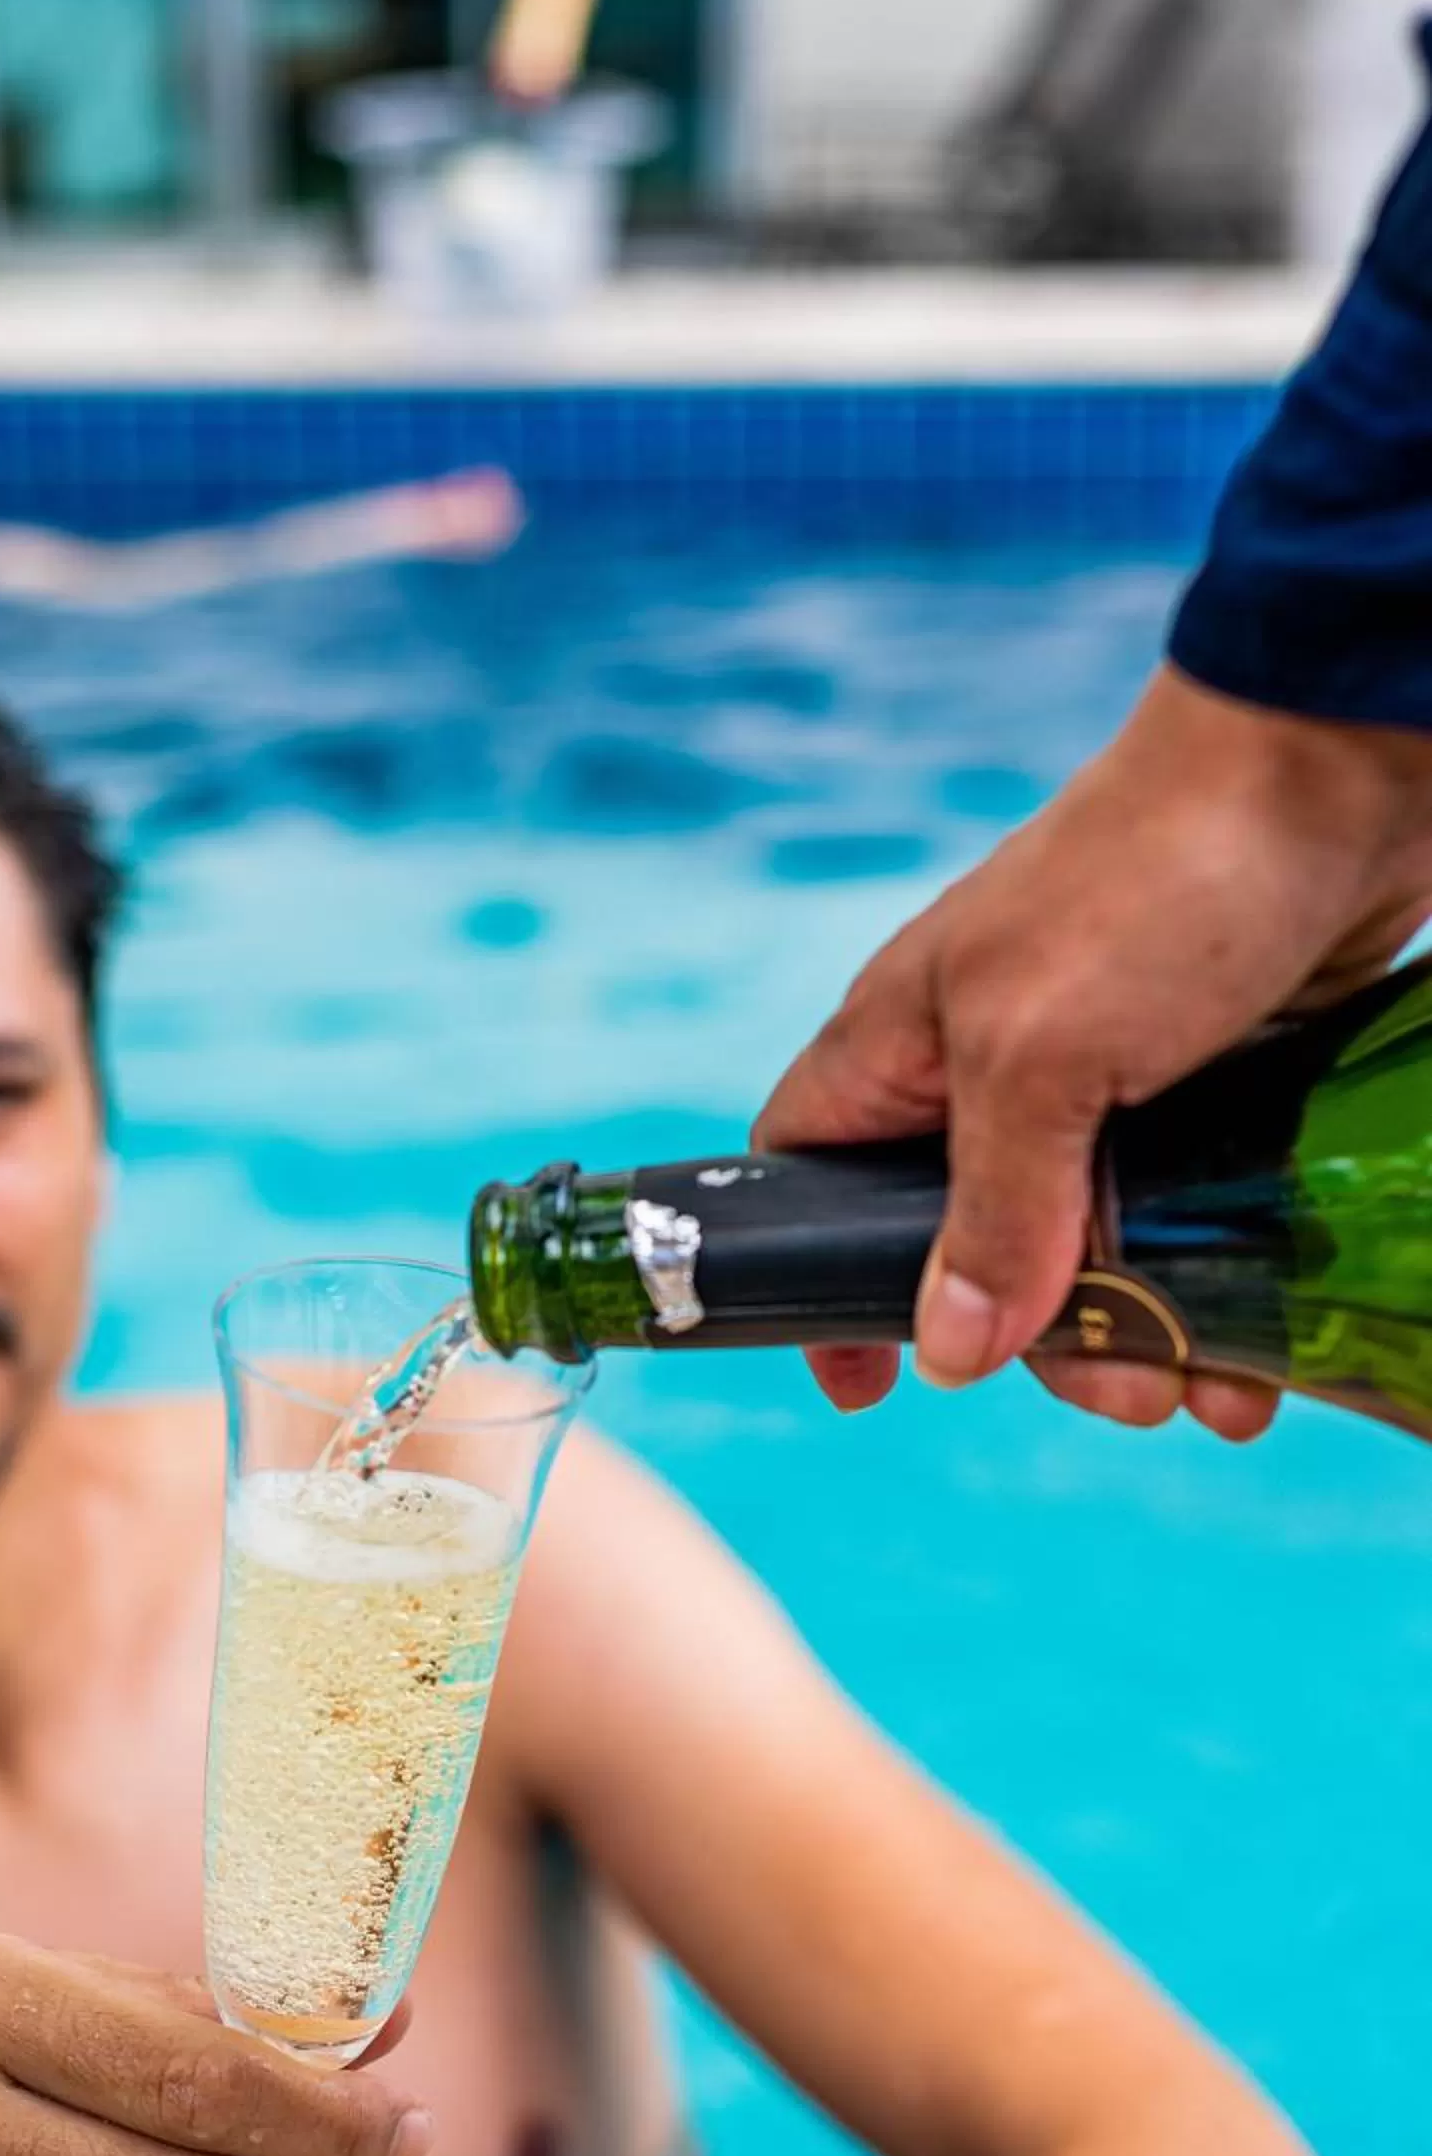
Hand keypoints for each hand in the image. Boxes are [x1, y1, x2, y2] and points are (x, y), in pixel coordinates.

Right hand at [757, 664, 1431, 1435]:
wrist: (1344, 762)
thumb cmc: (1157, 882)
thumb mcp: (1043, 1057)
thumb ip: (992, 1211)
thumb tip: (949, 1355)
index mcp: (908, 1045)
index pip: (811, 1176)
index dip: (817, 1277)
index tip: (862, 1382)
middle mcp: (997, 1070)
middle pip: (977, 1253)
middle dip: (1046, 1346)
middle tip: (1123, 1391)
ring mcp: (1115, 1078)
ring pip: (1100, 1252)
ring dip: (1153, 1340)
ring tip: (1217, 1393)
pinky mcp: (1219, 1082)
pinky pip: (1198, 1219)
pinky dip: (1225, 1293)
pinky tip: (1265, 1354)